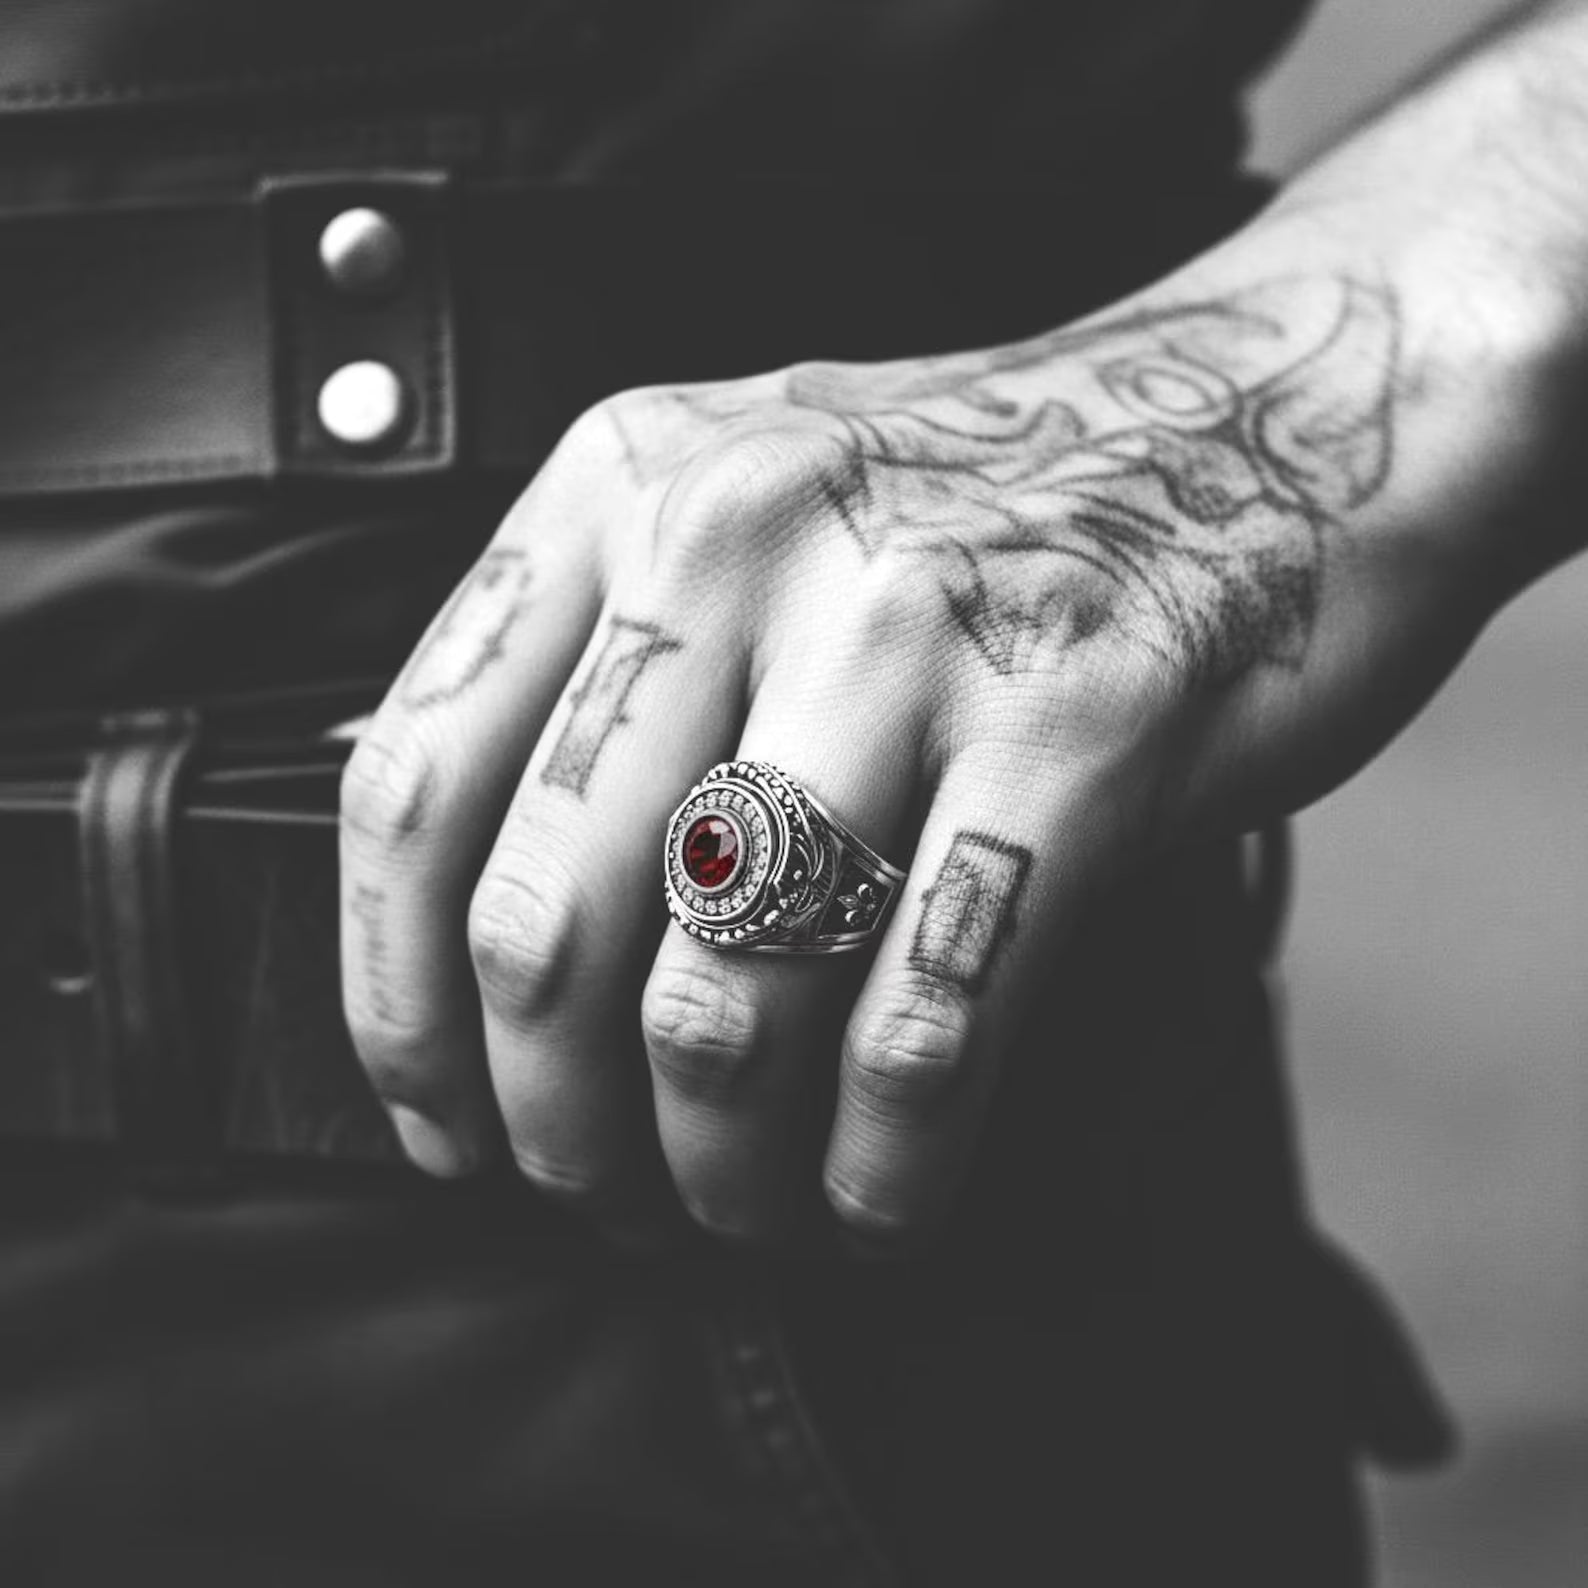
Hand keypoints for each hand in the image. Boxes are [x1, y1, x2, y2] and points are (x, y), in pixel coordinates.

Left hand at [338, 250, 1484, 1242]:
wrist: (1280, 412)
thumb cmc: (992, 502)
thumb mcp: (754, 505)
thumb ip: (600, 663)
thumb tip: (451, 905)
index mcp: (626, 484)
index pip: (414, 786)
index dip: (397, 1003)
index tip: (443, 1125)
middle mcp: (744, 534)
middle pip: (554, 925)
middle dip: (560, 1127)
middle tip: (606, 1200)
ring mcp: (915, 628)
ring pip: (731, 999)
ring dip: (722, 1167)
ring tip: (747, 1207)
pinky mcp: (1085, 725)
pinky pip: (924, 1020)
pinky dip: (884, 1162)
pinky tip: (880, 1198)